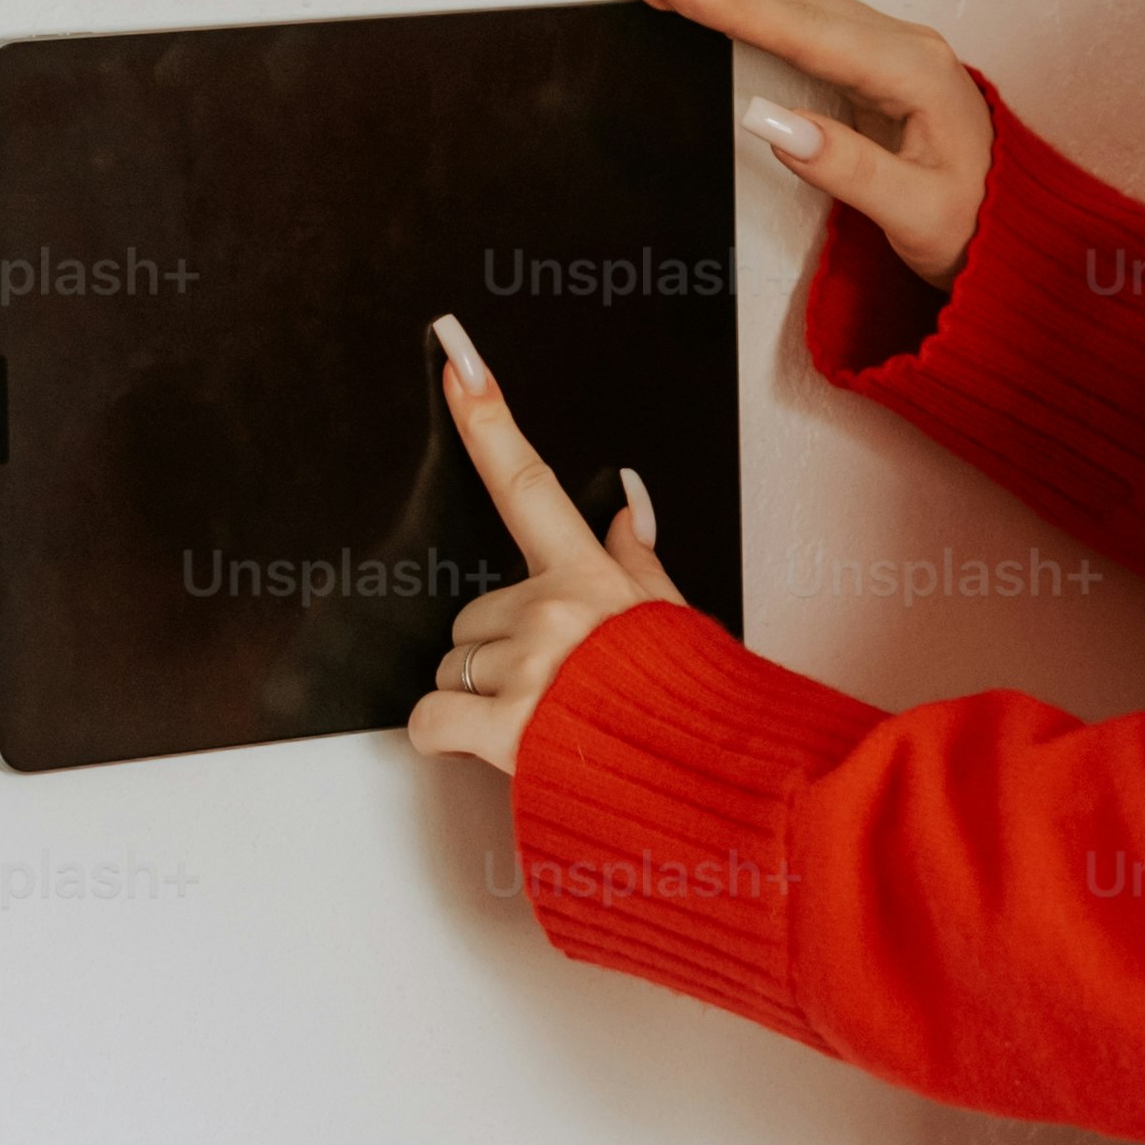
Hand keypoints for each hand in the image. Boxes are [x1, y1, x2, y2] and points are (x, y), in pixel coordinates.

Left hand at [401, 311, 682, 776]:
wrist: (715, 782)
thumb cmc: (693, 707)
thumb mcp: (673, 618)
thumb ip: (635, 562)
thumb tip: (624, 510)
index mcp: (590, 575)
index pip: (529, 482)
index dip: (488, 419)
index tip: (457, 362)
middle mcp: (552, 611)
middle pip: (471, 616)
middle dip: (496, 650)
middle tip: (553, 684)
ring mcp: (528, 668)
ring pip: (449, 669)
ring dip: (475, 697)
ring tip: (540, 721)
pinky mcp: (506, 729)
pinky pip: (429, 721)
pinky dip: (443, 738)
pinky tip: (486, 746)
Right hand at [596, 0, 990, 289]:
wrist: (1018, 232)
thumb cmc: (974, 226)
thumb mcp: (916, 215)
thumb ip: (846, 169)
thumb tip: (772, 123)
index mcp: (913, 73)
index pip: (804, 31)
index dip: (730, 9)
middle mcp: (904, 44)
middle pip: (792, 2)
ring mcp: (893, 44)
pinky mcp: (880, 56)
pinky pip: (813, 4)